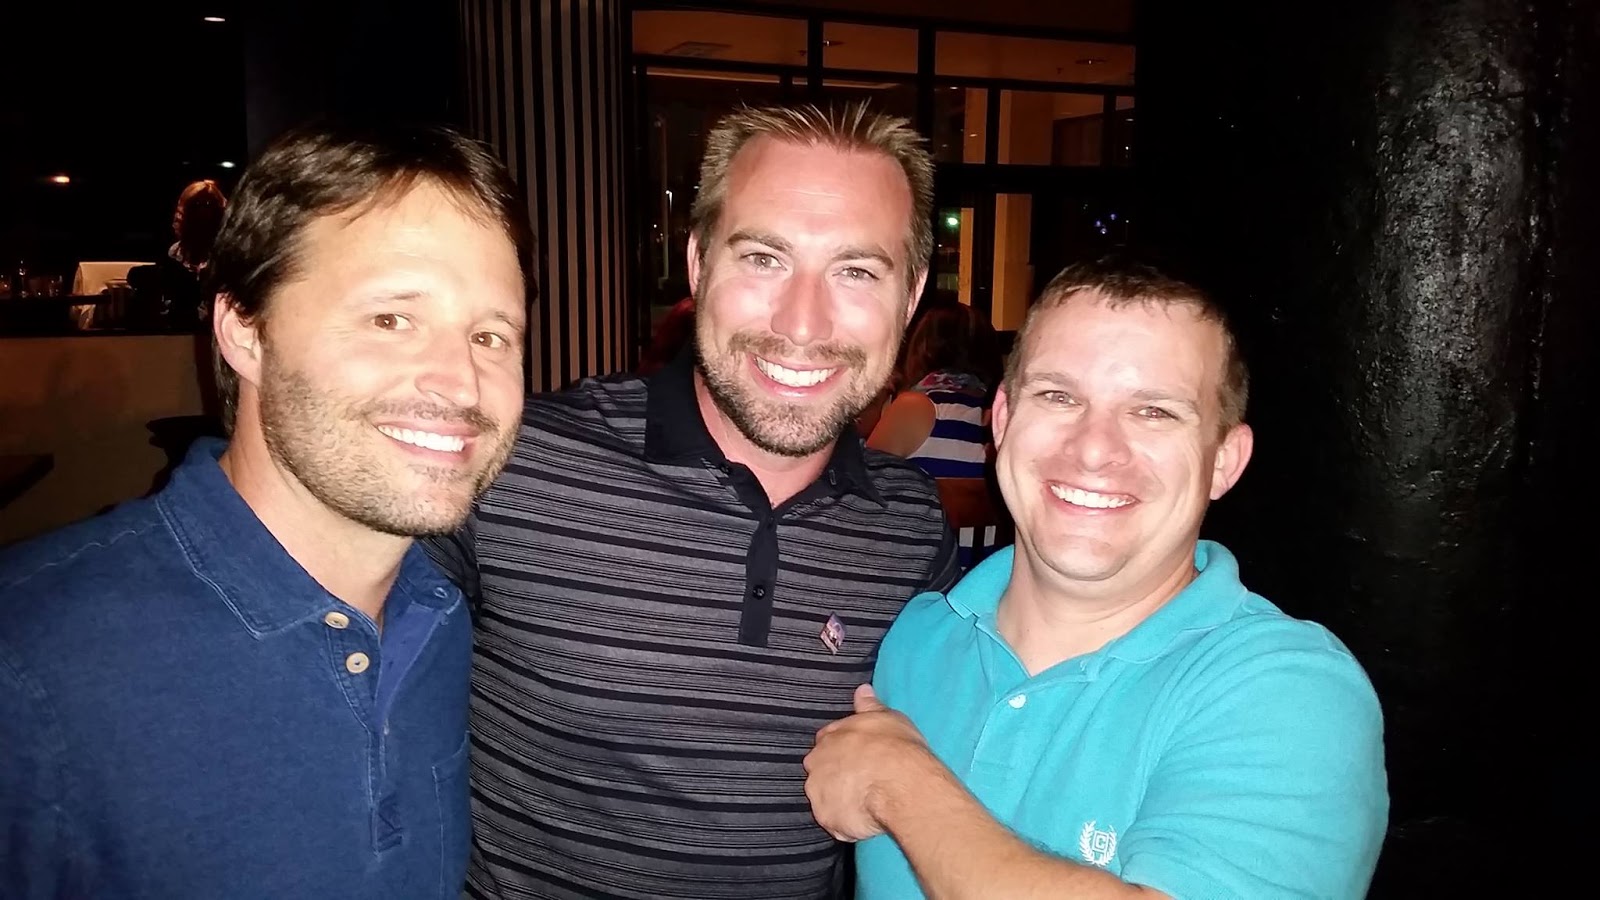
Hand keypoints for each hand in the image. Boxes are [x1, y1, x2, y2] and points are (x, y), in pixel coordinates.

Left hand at [803, 684, 937, 841]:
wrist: (898, 783)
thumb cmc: (894, 746)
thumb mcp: (885, 717)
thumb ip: (868, 705)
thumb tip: (861, 689)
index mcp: (828, 737)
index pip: (827, 742)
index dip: (843, 750)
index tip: (858, 756)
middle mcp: (816, 764)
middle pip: (821, 771)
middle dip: (836, 775)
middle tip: (863, 781)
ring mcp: (819, 794)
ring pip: (825, 799)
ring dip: (840, 800)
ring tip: (866, 803)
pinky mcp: (828, 820)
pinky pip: (836, 823)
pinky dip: (847, 823)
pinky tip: (866, 820)